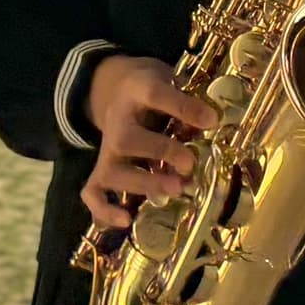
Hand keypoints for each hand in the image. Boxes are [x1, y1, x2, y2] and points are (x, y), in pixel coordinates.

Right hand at [80, 53, 220, 230]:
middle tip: (189, 165)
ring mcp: (106, 149)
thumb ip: (188, 103)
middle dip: (160, 153)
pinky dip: (104, 210)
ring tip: (175, 190)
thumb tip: (212, 124)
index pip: (156, 95)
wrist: (117, 90)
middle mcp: (117, 122)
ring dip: (143, 184)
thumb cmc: (153, 93)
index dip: (183, 107)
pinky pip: (92, 193)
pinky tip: (127, 221)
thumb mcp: (171, 83)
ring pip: (112, 172)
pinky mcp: (99, 170)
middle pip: (127, 139)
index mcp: (137, 91)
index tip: (212, 121)